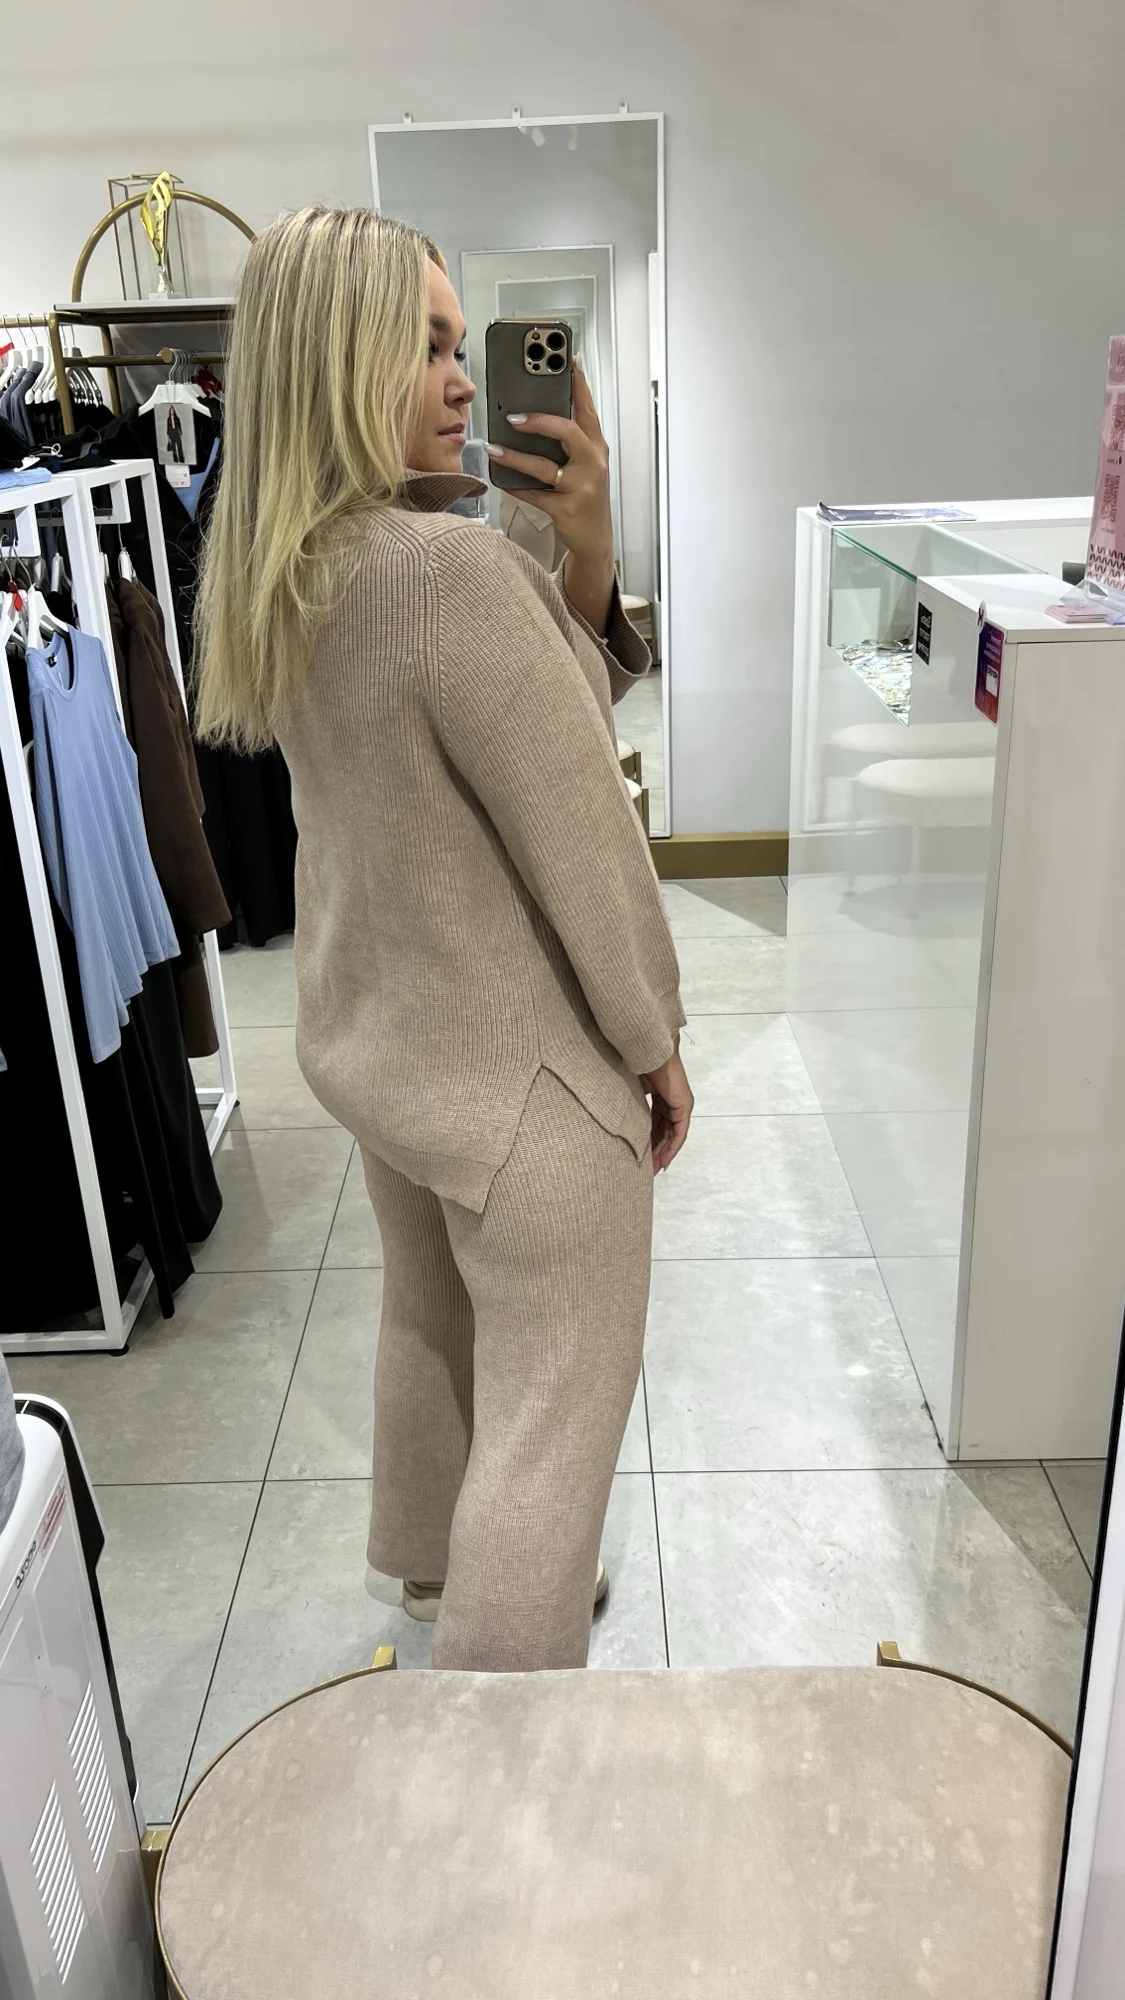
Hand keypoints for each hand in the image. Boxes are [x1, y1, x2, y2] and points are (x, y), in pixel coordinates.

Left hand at [485, 357, 614, 628]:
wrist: (595, 538)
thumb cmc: (585, 495)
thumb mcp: (585, 464)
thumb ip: (569, 441)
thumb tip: (533, 416)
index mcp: (596, 446)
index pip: (588, 408)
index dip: (579, 383)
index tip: (568, 359)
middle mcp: (592, 463)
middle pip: (567, 432)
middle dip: (539, 421)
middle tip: (513, 417)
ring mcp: (580, 487)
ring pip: (544, 466)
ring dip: (515, 456)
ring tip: (493, 448)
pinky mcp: (565, 509)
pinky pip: (534, 494)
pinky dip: (515, 487)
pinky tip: (500, 479)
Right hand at [642, 1048, 693, 1172]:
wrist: (649, 1052)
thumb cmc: (637, 1066)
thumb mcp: (633, 1092)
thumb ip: (632, 1106)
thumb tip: (620, 1123)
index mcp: (661, 1098)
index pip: (656, 1125)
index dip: (649, 1142)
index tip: (640, 1157)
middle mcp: (673, 1104)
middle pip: (665, 1133)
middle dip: (656, 1153)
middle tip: (647, 1170)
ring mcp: (681, 1106)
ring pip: (673, 1136)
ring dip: (664, 1154)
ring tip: (653, 1170)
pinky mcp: (684, 1107)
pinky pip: (679, 1133)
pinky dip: (672, 1148)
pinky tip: (664, 1161)